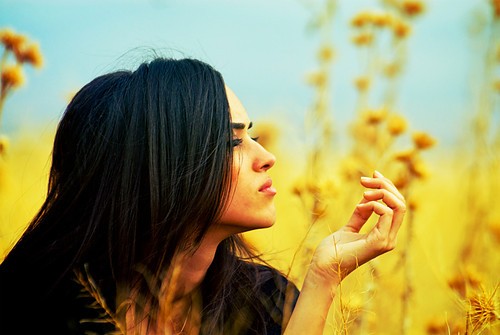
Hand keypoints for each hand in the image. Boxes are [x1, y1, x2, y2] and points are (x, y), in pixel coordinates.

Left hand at [309, 170, 405, 285]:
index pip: (397, 206)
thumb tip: (368, 197)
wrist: (324, 266)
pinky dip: (375, 204)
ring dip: (381, 192)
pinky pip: (387, 214)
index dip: (387, 187)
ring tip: (363, 192)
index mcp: (385, 234)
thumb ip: (361, 213)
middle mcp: (390, 238)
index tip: (372, 174)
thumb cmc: (334, 250)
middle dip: (385, 185)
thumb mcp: (350, 226)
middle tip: (364, 180)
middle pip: (400, 203)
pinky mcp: (379, 242)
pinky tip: (362, 204)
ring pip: (398, 206)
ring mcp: (387, 241)